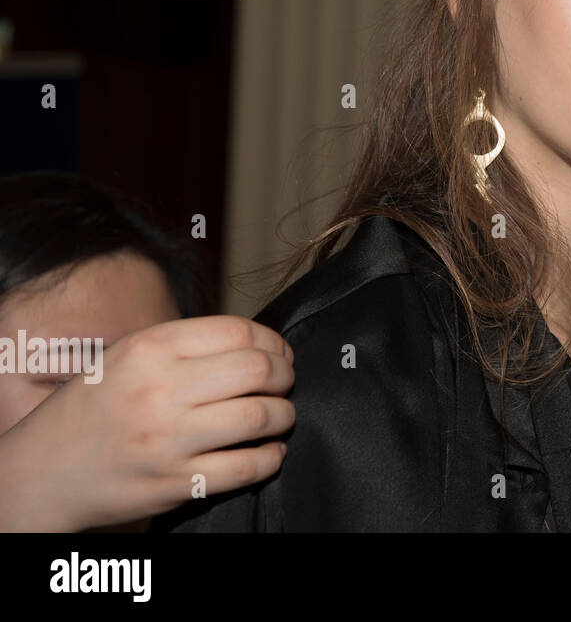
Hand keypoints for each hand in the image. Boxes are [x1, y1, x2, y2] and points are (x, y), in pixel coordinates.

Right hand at [0, 315, 294, 531]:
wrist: (40, 473)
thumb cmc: (92, 409)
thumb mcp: (126, 357)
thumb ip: (185, 346)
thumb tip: (257, 345)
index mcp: (149, 350)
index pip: (238, 332)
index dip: (272, 342)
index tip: (279, 353)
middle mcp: (159, 391)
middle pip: (257, 371)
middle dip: (285, 375)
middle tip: (284, 383)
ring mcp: (168, 441)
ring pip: (260, 417)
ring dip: (283, 415)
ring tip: (279, 415)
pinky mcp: (175, 484)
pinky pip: (246, 467)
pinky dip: (271, 457)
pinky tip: (270, 451)